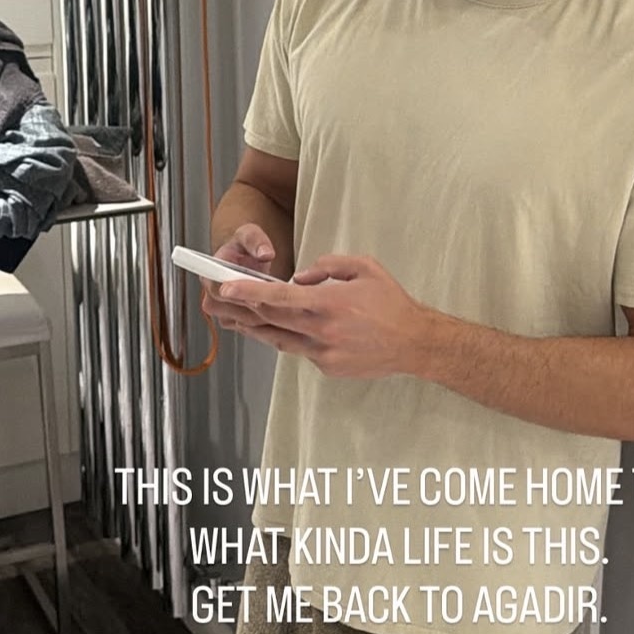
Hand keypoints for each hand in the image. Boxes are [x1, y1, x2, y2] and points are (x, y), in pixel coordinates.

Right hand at [199, 224, 279, 332]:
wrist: (246, 257)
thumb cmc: (244, 247)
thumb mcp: (250, 235)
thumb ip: (256, 241)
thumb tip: (265, 252)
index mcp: (209, 274)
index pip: (218, 291)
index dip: (238, 296)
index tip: (256, 298)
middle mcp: (212, 295)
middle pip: (231, 312)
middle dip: (257, 309)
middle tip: (282, 305)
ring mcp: (222, 310)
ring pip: (244, 323)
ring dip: (265, 318)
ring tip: (286, 309)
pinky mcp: (234, 320)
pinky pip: (251, 328)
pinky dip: (267, 322)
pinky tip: (282, 314)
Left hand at [216, 251, 433, 378]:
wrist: (415, 344)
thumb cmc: (392, 303)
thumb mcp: (365, 267)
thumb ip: (329, 265)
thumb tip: (300, 275)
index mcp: (329, 302)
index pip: (279, 296)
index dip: (249, 292)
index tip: (226, 287)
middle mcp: (322, 330)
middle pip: (271, 320)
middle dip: (241, 309)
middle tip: (218, 302)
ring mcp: (323, 352)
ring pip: (279, 339)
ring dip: (255, 328)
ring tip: (234, 319)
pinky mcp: (328, 368)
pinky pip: (301, 350)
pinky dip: (292, 338)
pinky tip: (282, 330)